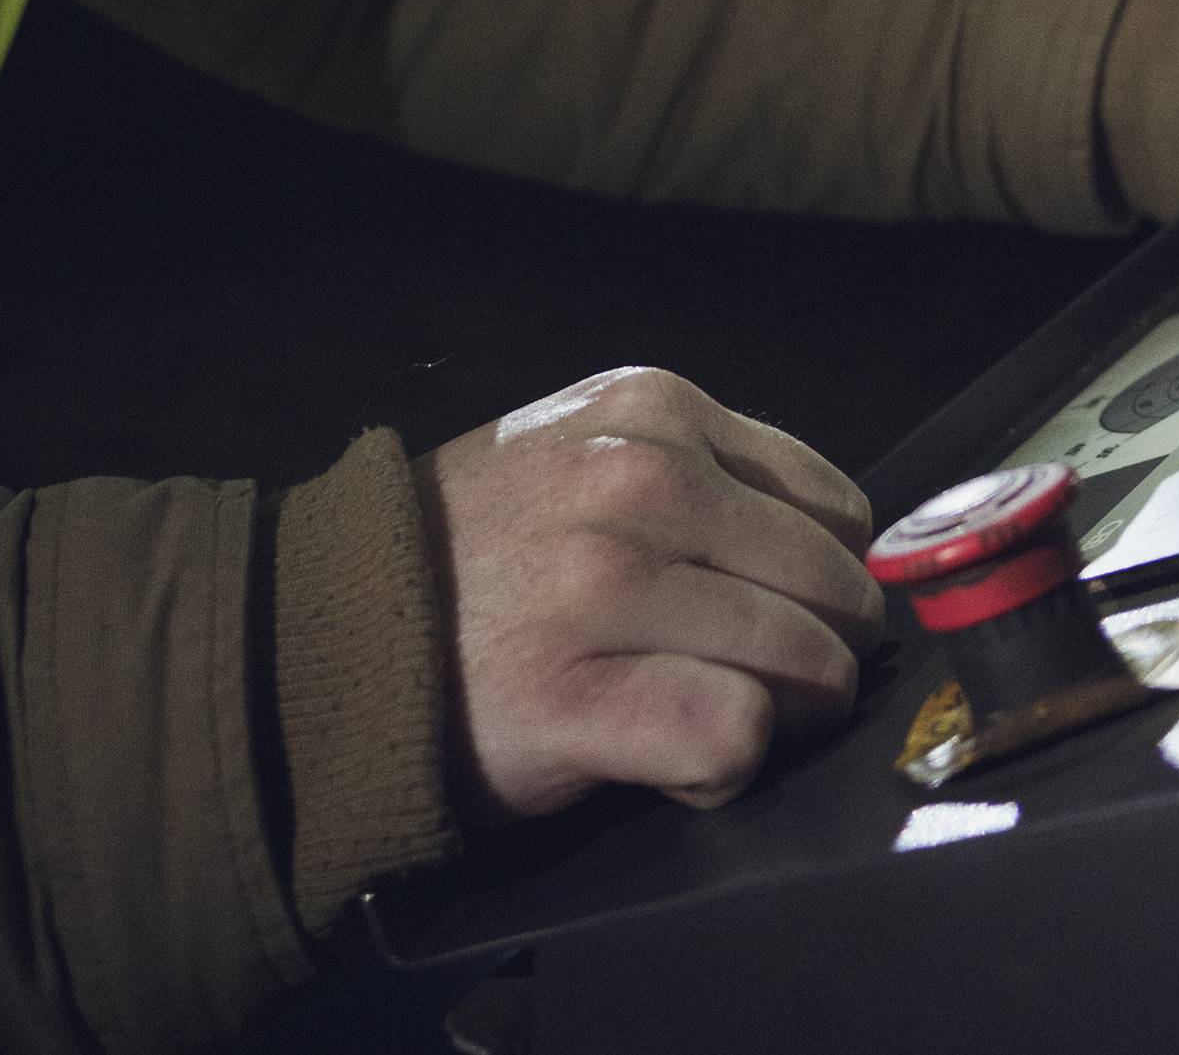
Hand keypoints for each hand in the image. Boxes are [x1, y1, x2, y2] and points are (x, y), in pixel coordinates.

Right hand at [414, 366, 879, 822]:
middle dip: (813, 656)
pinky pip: (731, 734)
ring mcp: (607, 583)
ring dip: (773, 720)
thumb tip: (840, 562)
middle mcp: (640, 479)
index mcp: (653, 408)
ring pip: (806, 667)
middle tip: (745, 685)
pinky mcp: (575, 694)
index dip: (815, 578)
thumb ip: (698, 476)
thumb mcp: (586, 452)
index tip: (766, 615)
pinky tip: (670, 765)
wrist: (338, 628)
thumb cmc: (481, 557)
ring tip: (696, 717)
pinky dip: (722, 770)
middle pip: (835, 593)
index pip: (837, 508)